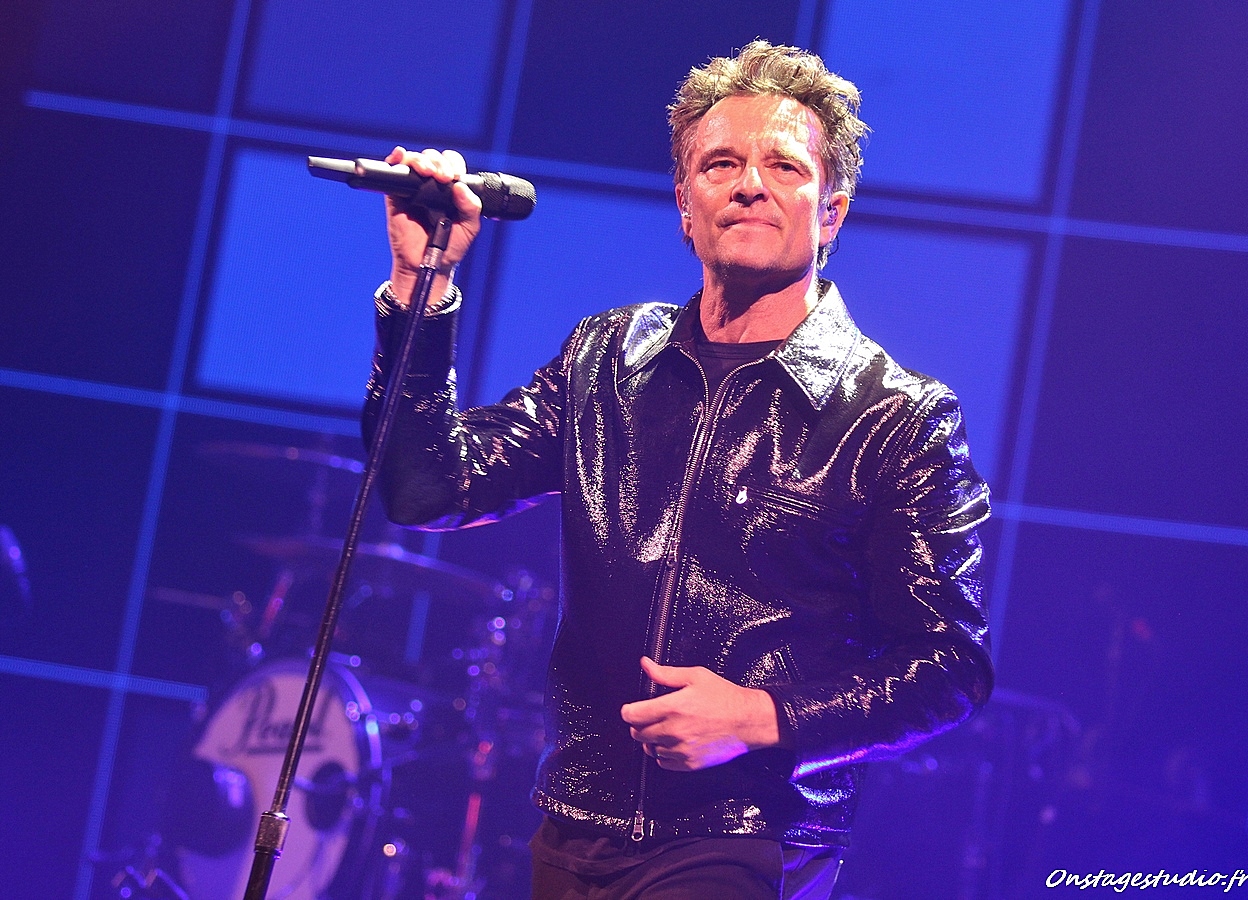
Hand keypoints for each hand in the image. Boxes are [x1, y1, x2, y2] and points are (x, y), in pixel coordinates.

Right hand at [384, 146, 482, 305]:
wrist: (427, 263)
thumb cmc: (449, 247)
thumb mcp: (469, 227)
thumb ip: (471, 207)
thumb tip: (460, 187)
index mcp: (450, 190)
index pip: (451, 165)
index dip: (453, 164)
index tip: (455, 177)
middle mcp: (431, 186)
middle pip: (433, 159)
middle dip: (439, 162)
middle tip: (443, 177)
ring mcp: (413, 189)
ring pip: (415, 161)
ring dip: (422, 160)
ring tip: (428, 172)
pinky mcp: (396, 195)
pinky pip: (394, 171)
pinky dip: (397, 158)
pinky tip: (402, 156)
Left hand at [620, 656, 780, 770]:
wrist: (748, 721)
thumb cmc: (725, 698)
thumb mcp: (695, 676)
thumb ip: (665, 673)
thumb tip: (646, 665)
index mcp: (672, 707)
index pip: (632, 716)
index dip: (628, 711)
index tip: (631, 709)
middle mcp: (674, 731)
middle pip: (637, 733)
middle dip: (639, 724)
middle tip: (649, 717)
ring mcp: (681, 749)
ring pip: (649, 749)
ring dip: (651, 739)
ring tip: (665, 729)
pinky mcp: (689, 763)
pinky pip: (663, 763)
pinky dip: (664, 754)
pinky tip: (674, 742)